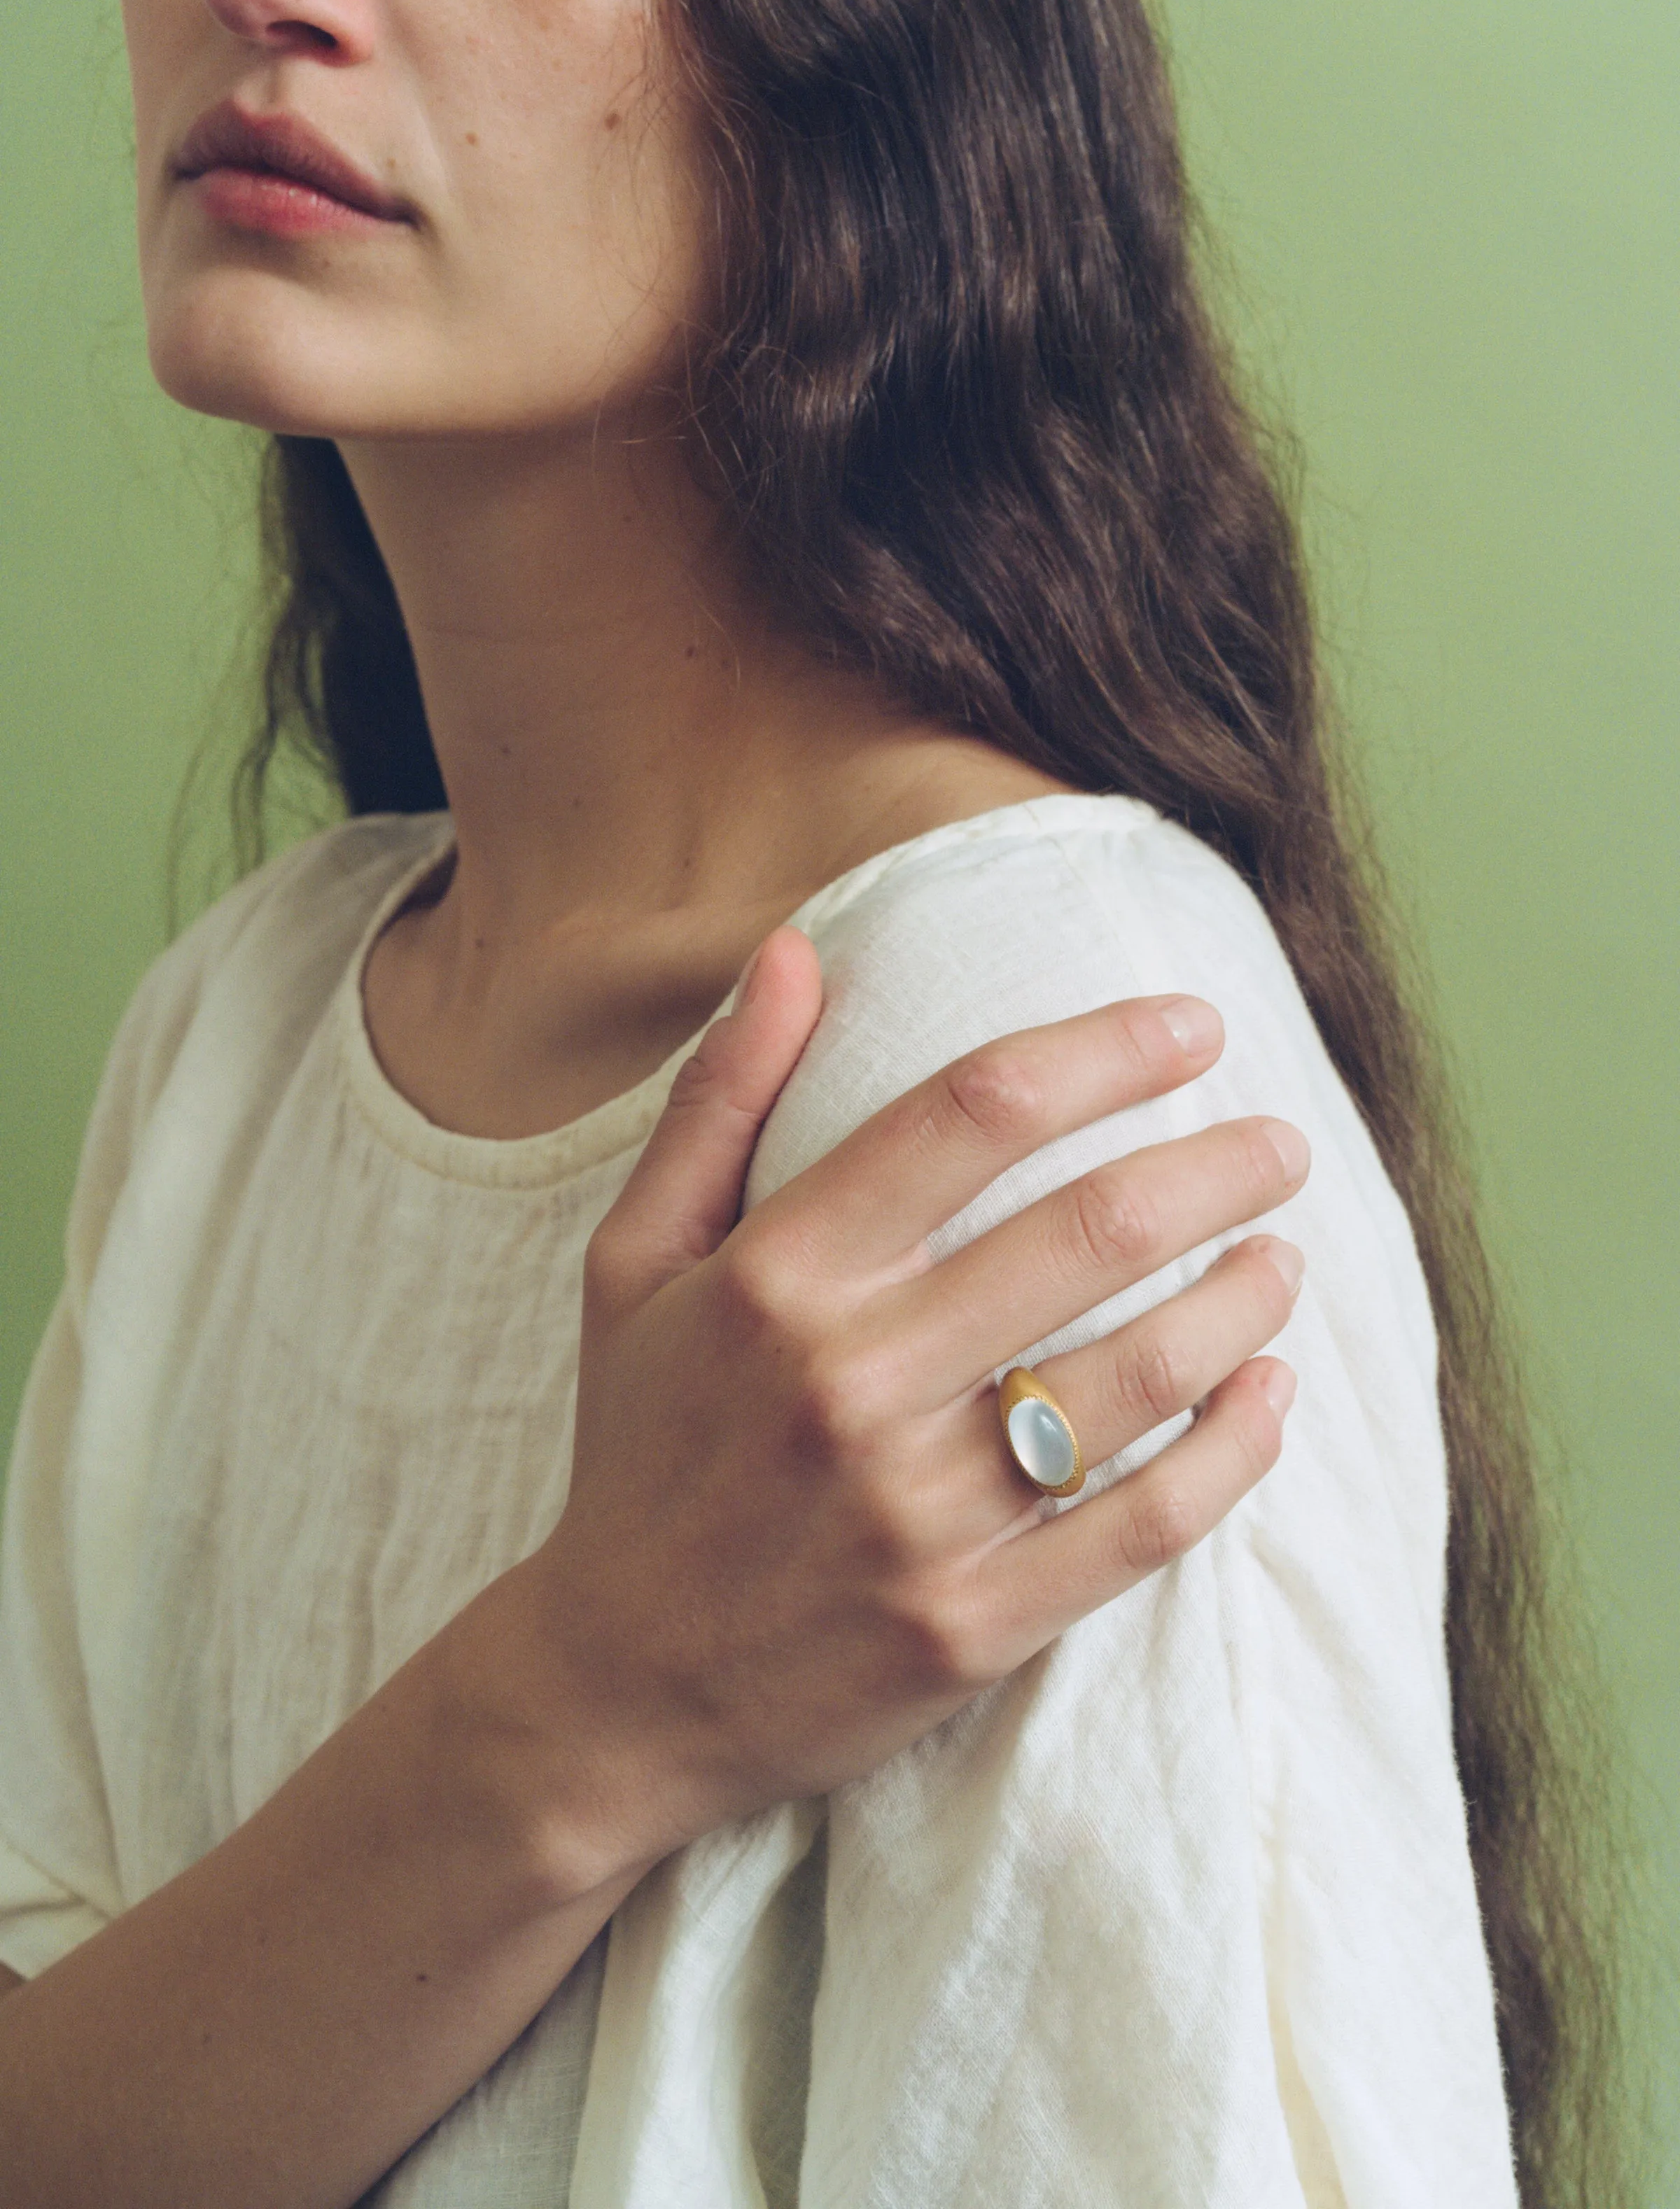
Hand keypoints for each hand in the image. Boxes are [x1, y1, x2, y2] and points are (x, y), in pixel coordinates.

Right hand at [526, 927, 1306, 1873]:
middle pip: (1089, 1229)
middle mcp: (850, 1382)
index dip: (1103, 1050)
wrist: (611, 1688)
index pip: (973, 1112)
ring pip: (1138, 1374)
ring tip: (1283, 1255)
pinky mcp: (969, 1626)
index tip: (1191, 1025)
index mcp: (776, 1277)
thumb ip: (719, 1103)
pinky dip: (1230, 1452)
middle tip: (1278, 1142)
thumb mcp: (633, 1264)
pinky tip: (1271, 1396)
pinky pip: (1142, 1526)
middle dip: (1215, 1167)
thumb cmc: (639, 1450)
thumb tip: (797, 951)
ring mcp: (915, 1513)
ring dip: (1241, 1298)